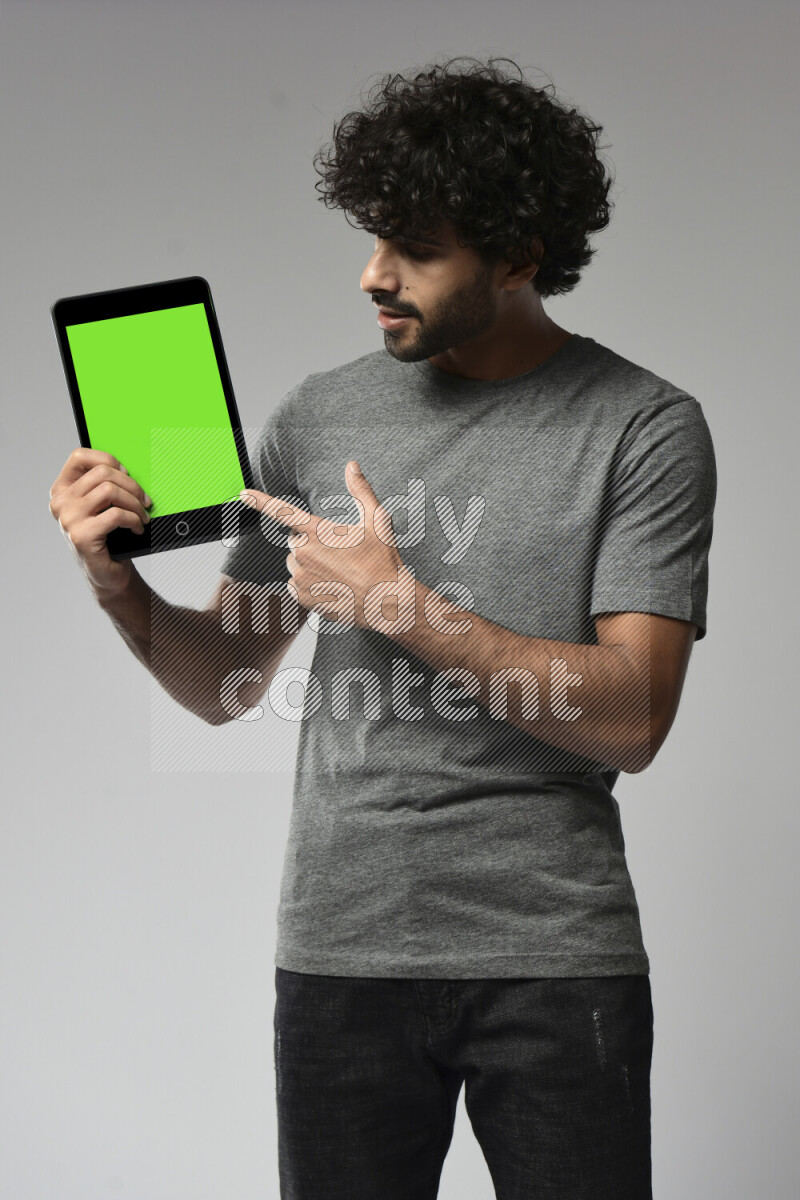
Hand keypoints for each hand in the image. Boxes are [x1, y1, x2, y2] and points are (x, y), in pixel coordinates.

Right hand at [49, 448, 151, 593]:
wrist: (106, 574)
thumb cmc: (107, 538)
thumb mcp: (100, 507)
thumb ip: (103, 486)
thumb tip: (127, 470)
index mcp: (62, 491)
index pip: (79, 457)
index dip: (108, 459)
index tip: (126, 474)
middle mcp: (60, 503)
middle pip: (102, 473)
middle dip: (132, 485)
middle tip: (144, 501)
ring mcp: (69, 519)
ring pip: (110, 491)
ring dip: (135, 504)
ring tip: (142, 516)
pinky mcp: (82, 536)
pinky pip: (117, 514)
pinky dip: (134, 520)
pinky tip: (137, 528)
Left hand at [239, 460, 413, 632]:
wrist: (386, 601)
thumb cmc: (383, 560)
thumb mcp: (377, 521)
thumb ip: (361, 490)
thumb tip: (352, 466)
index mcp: (319, 531)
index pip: (283, 512)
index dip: (261, 501)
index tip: (243, 494)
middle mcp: (305, 552)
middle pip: (294, 540)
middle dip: (310, 543)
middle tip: (337, 553)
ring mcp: (301, 575)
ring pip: (295, 563)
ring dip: (308, 564)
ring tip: (336, 572)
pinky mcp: (301, 596)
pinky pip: (295, 584)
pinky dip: (308, 584)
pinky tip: (330, 585)